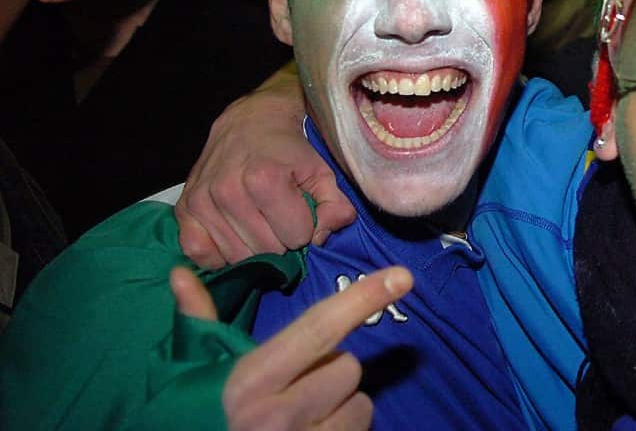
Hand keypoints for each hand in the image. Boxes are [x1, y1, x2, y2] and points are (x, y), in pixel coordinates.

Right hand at [170, 265, 412, 429]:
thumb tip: (179, 272)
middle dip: (329, 369)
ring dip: (341, 404)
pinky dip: (343, 428)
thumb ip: (197, 321)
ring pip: (361, 403)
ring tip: (302, 415)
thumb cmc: (195, 419)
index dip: (362, 298)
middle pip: (348, 366)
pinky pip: (360, 430)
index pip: (318, 329)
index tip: (403, 276)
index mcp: (250, 383)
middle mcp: (280, 416)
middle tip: (295, 384)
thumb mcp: (192, 375)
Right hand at [177, 63, 354, 267]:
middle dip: (280, 239)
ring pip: (238, 256)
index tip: (299, 210)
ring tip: (258, 221)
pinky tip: (234, 235)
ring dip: (253, 246)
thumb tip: (322, 237)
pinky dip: (219, 253)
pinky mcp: (185, 209)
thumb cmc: (288, 148)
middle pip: (267, 250)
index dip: (304, 227)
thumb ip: (334, 205)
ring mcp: (203, 200)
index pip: (297, 236)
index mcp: (265, 179)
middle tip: (279, 216)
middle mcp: (228, 190)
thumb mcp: (322, 171)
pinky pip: (200, 253)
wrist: (249, 121)